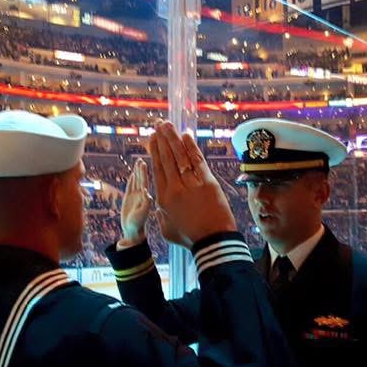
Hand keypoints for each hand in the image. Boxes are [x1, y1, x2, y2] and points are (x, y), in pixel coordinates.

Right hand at [119, 158, 151, 247]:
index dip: (144, 172)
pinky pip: (131, 186)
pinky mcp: (130, 199)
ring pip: (137, 181)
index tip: (144, 163)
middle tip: (141, 159)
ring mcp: (136, 196)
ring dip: (137, 172)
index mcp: (146, 197)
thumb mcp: (141, 215)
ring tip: (139, 162)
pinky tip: (133, 173)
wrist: (132, 232)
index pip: (145, 182)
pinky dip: (132, 179)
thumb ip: (145, 205)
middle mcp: (142, 195)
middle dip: (141, 169)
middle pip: (141, 179)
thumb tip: (147, 193)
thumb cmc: (137, 226)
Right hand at [148, 121, 235, 244]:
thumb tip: (158, 205)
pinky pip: (197, 160)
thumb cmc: (190, 238)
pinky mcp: (208, 182)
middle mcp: (175, 188)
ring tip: (168, 124)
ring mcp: (192, 184)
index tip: (152, 139)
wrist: (213, 241)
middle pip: (167, 159)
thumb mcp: (167, 229)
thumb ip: (160, 214)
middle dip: (162, 139)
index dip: (154, 151)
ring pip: (180, 156)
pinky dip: (191, 147)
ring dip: (173, 138)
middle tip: (158, 125)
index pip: (157, 169)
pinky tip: (186, 136)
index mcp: (163, 199)